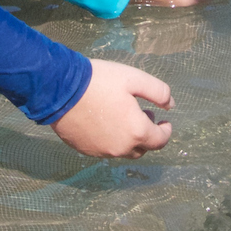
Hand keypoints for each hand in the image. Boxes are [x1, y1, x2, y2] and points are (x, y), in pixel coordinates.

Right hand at [53, 60, 172, 155]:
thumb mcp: (134, 79)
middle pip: (142, 149)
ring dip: (129, 138)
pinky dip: (111, 140)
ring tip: (123, 117)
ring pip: (123, 151)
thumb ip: (158, 92)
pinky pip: (105, 150)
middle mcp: (121, 147)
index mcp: (136, 131)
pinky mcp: (85, 150)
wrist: (59, 90)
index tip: (165, 122)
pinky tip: (104, 122)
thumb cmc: (99, 81)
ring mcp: (102, 151)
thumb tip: (171, 106)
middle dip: (148, 134)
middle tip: (144, 114)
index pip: (160, 141)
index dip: (165, 132)